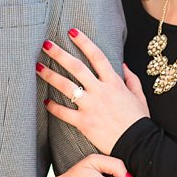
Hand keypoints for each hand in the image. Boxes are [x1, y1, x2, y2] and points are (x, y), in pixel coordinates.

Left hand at [36, 27, 150, 154]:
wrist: (138, 145)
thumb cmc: (139, 121)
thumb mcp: (139, 96)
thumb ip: (130, 79)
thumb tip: (122, 64)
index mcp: (114, 83)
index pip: (97, 56)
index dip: (84, 42)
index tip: (72, 32)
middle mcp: (100, 91)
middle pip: (76, 67)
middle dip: (60, 54)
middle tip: (45, 44)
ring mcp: (91, 106)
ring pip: (66, 86)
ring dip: (50, 75)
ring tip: (37, 66)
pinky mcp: (84, 122)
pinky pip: (64, 113)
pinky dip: (53, 107)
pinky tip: (45, 102)